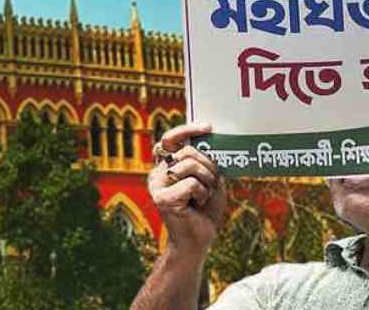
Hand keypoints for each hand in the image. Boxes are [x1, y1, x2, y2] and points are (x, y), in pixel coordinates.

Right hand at [148, 121, 226, 257]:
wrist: (198, 241)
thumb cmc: (205, 211)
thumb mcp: (210, 180)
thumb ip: (207, 162)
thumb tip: (212, 142)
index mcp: (166, 166)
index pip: (170, 139)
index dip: (186, 130)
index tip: (208, 128)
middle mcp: (158, 173)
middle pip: (188, 151)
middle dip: (209, 166)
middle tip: (211, 184)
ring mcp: (157, 185)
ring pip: (190, 164)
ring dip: (207, 181)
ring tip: (203, 196)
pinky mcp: (161, 198)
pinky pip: (190, 183)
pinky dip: (202, 193)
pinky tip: (196, 205)